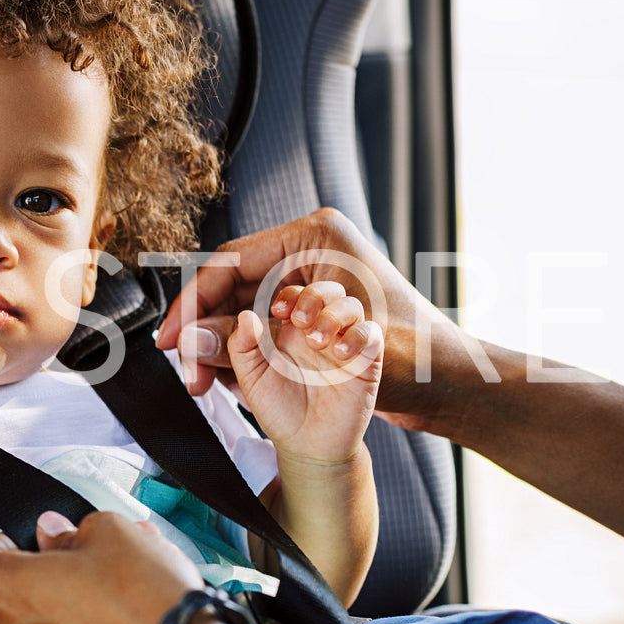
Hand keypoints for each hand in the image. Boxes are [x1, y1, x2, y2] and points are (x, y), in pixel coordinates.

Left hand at [0, 511, 202, 623]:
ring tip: (117, 594)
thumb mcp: (110, 532)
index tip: (38, 539)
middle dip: (43, 575)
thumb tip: (53, 534)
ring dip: (65, 610)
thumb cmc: (145, 599)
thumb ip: (69, 530)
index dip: (6, 540)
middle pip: (7, 595)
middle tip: (89, 563)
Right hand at [158, 208, 475, 434]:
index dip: (192, 301)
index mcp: (316, 236)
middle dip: (202, 327)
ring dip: (218, 342)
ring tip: (202, 381)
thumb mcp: (327, 351)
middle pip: (231, 283)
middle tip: (184, 369)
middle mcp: (309, 249)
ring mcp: (309, 276)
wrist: (455, 387)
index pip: (231, 260)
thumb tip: (193, 345)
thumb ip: (255, 347)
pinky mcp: (310, 305)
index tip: (169, 339)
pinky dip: (241, 349)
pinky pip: (259, 321)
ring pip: (240, 305)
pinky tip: (226, 377)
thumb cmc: (417, 360)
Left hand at [226, 281, 380, 462]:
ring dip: (333, 315)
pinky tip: (340, 355)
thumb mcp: (251, 378)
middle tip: (298, 320)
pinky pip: (372, 334)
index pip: (295, 292)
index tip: (277, 311)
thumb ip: (242, 347)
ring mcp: (344, 343)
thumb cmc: (279, 409)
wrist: (307, 444)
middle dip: (313, 296)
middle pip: (327, 288)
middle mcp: (320, 330)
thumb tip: (245, 315)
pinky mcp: (366, 362)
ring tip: (316, 342)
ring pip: (351, 305)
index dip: (288, 293)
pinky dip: (358, 336)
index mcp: (291, 328)